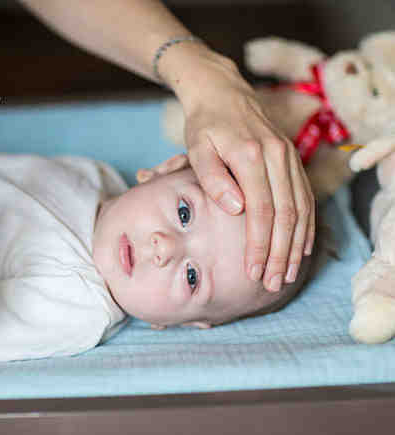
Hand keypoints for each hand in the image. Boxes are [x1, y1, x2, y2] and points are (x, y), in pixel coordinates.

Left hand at [144, 50, 315, 291]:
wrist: (222, 92)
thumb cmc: (204, 124)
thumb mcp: (197, 147)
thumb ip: (213, 178)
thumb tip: (236, 209)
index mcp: (251, 155)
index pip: (260, 211)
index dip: (259, 245)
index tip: (253, 272)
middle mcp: (277, 156)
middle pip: (286, 215)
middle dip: (281, 254)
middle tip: (274, 283)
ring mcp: (289, 157)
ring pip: (302, 209)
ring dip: (297, 245)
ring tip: (290, 274)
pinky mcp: (292, 159)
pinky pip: (307, 196)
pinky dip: (307, 225)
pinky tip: (304, 246)